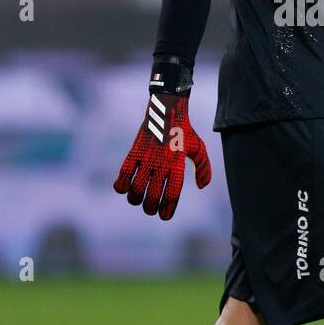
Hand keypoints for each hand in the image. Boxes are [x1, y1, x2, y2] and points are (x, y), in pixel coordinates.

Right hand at [114, 92, 211, 219]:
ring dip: (135, 199)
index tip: (164, 216)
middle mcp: (161, 163)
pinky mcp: (134, 151)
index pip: (171, 195)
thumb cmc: (184, 130)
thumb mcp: (198, 147)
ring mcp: (146, 157)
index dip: (166, 211)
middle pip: (151, 197)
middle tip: (150, 208)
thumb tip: (201, 186)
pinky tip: (124, 187)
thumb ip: (203, 167)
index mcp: (177, 164)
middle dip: (150, 208)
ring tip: (137, 198)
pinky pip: (123, 174)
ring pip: (135, 189)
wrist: (167, 108)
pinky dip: (120, 185)